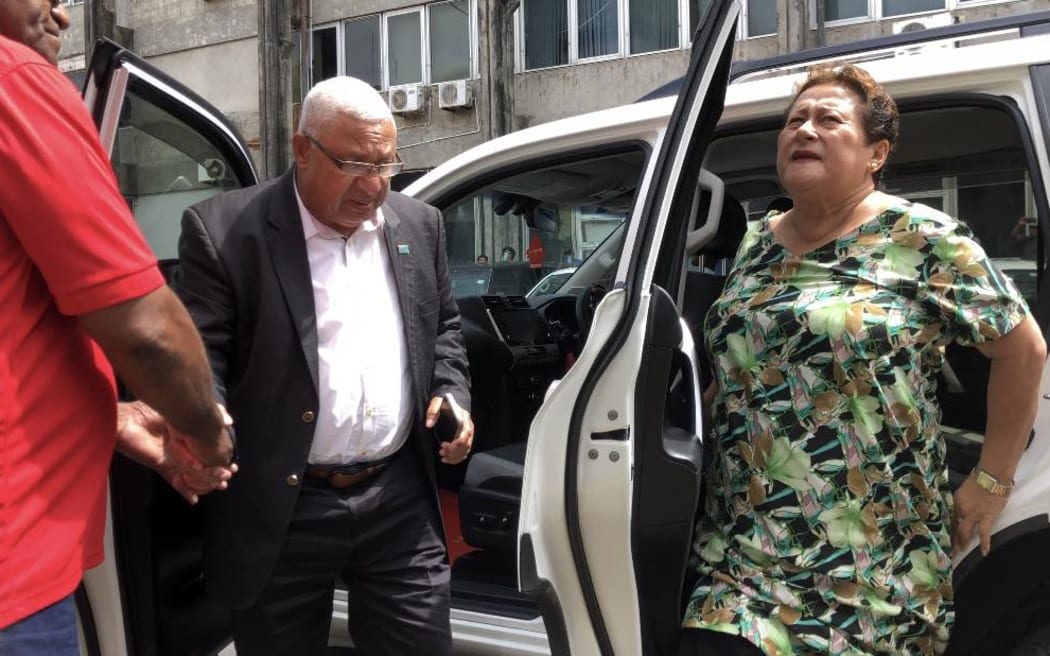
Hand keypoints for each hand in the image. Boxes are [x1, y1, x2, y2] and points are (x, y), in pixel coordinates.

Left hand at [117, 401, 236, 504]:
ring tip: (218, 486)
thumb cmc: (151, 411)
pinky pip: (176, 482)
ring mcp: (173, 459)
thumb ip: (203, 414)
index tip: (233, 465)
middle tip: (228, 477)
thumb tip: (230, 421)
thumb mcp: (181, 410)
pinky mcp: (163, 467)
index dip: (223, 458)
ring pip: (193, 475)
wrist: (127, 421)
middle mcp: (183, 449)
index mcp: (189, 437)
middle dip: (217, 473)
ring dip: (206, 482)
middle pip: (204, 466)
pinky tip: (193, 500)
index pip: (209, 451)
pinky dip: (185, 491)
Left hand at [425, 394, 473, 464]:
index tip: (444, 445)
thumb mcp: (438, 401)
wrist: (454, 396)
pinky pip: (464, 451)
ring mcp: (467, 433)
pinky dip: (457, 457)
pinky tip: (448, 458)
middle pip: (466, 445)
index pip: (465, 434)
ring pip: (466, 450)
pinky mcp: (465, 437)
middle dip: (453, 452)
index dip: (456, 443)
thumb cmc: (446, 399)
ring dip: (454, 456)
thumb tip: (429, 424)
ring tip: (443, 455)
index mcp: (463, 418)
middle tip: (441, 452)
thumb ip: (433, 411)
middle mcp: (468, 427)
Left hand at [951, 476, 1007, 556]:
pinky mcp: (986, 517)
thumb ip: (961, 500)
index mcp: (955, 502)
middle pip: (953, 527)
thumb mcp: (964, 491)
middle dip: (950, 539)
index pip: (948, 518)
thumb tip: (959, 507)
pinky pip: (984, 533)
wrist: (992, 476)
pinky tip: (984, 552)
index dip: (945, 528)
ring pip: (964, 532)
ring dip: (961, 543)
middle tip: (947, 549)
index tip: (941, 536)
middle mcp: (961, 510)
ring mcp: (973, 515)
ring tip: (959, 552)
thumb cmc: (979, 480)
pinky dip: (984, 543)